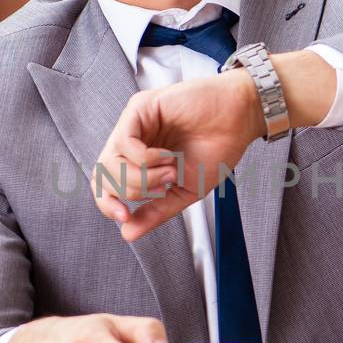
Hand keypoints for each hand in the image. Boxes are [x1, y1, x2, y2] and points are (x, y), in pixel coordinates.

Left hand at [90, 50, 338, 242]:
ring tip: (170, 169)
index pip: (105, 186)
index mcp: (137, 162)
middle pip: (103, 176)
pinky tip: (166, 155)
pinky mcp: (139, 108)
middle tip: (164, 185)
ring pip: (109, 161)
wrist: (239, 120)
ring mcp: (133, 125)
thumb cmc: (217, 148)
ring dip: (142, 175)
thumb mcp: (185, 191)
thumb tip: (127, 233)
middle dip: (132, 190)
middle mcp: (131, 142)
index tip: (125, 216)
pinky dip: (144, 157)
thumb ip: (156, 211)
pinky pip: (124, 142)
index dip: (107, 205)